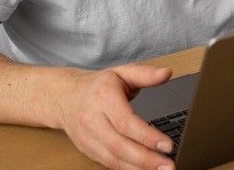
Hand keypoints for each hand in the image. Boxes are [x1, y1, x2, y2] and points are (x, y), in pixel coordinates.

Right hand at [56, 64, 174, 169]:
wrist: (65, 97)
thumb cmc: (98, 86)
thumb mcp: (122, 72)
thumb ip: (146, 74)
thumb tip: (167, 73)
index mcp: (103, 98)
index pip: (126, 122)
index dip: (147, 136)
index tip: (167, 145)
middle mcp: (93, 120)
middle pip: (119, 145)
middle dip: (146, 159)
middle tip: (168, 165)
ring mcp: (88, 138)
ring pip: (113, 159)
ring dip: (138, 168)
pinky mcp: (87, 150)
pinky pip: (108, 163)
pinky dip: (127, 169)